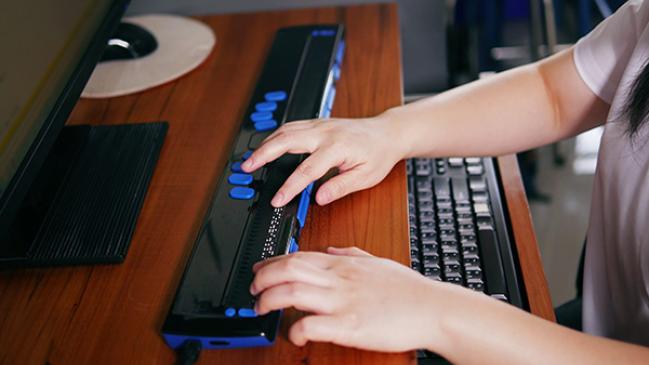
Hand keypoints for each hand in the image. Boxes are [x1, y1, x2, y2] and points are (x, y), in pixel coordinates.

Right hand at [241, 115, 404, 206]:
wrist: (387, 132)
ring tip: (250, 158)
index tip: (277, 199)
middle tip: (246, 167)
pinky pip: (291, 126)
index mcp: (337, 148)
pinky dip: (275, 135)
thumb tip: (319, 198)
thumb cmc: (378, 154)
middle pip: (287, 140)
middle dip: (264, 154)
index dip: (289, 187)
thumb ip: (340, 187)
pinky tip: (267, 145)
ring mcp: (320, 125)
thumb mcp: (365, 177)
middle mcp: (325, 133)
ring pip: (286, 130)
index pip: (307, 170)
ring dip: (265, 143)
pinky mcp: (318, 123)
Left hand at [250, 247, 464, 351]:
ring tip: (261, 309)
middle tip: (253, 289)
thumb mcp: (377, 262)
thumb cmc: (408, 289)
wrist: (432, 308)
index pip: (298, 256)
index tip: (259, 270)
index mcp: (344, 265)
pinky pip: (312, 325)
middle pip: (289, 269)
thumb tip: (331, 250)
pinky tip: (293, 335)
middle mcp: (339, 280)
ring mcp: (343, 302)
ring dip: (269, 300)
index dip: (272, 262)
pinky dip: (296, 330)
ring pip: (293, 292)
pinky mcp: (349, 326)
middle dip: (262, 278)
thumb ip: (351, 254)